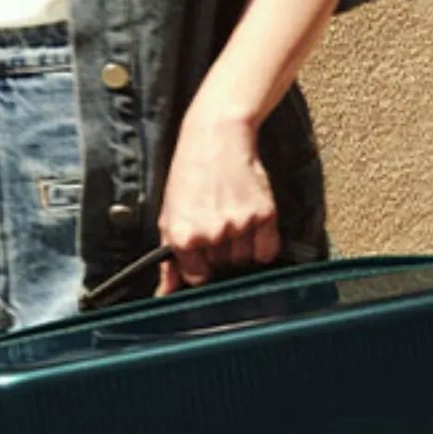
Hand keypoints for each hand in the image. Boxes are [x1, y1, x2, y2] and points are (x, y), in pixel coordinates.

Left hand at [154, 105, 279, 292]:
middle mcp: (211, 234)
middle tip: (215, 222)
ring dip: (240, 247)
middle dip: (218, 253)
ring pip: (244, 261)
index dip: (200, 266)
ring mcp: (239, 225)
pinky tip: (250, 224)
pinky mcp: (264, 214)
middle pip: (221, 268)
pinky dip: (262, 245)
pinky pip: (268, 251)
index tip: (202, 252)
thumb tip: (165, 295)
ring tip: (230, 216)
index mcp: (183, 236)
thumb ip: (168, 260)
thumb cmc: (189, 174)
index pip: (197, 277)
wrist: (216, 138)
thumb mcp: (169, 215)